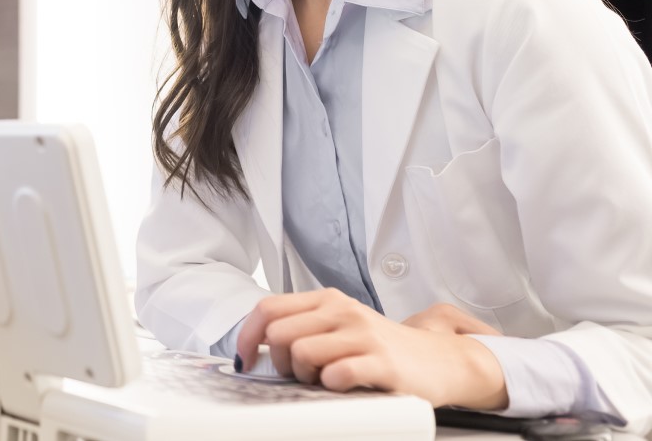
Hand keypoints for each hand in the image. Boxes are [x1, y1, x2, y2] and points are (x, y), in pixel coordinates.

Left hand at [236, 288, 507, 409]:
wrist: (440, 360)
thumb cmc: (381, 347)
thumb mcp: (339, 326)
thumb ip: (303, 327)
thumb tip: (255, 346)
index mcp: (326, 299)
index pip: (268, 308)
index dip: (247, 337)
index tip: (245, 361)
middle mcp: (342, 311)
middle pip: (278, 334)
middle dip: (278, 362)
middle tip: (300, 375)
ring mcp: (362, 335)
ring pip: (302, 353)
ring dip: (305, 376)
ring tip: (324, 380)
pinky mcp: (382, 363)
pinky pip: (336, 375)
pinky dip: (331, 386)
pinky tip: (344, 385)